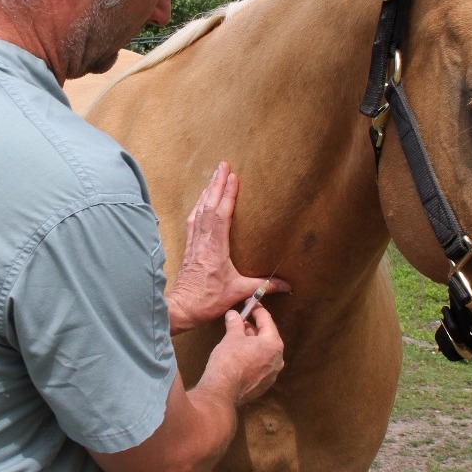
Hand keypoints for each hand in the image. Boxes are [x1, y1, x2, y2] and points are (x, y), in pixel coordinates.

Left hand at [167, 162, 289, 334]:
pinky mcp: (189, 246)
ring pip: (199, 209)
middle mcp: (203, 240)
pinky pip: (193, 219)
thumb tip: (287, 286)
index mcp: (215, 247)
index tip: (233, 177)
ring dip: (207, 191)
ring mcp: (194, 241)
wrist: (184, 307)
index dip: (227, 194)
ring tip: (214, 175)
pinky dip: (198, 205)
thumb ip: (264, 286)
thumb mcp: (239, 291)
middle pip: (209, 205)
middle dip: (216, 183)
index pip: (221, 214)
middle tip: (223, 165)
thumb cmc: (209, 299)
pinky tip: (201, 199)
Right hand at [199, 307, 284, 404]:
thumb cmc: (229, 360)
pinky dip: (252, 357)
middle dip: (254, 328)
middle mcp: (277, 359)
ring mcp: (272, 374)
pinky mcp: (263, 385)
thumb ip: (235, 323)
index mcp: (273, 344)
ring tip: (238, 337)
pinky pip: (260, 365)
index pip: (267, 321)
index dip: (257, 310)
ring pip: (264, 352)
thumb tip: (233, 314)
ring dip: (253, 343)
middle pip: (267, 337)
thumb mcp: (231, 337)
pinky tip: (240, 355)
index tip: (250, 304)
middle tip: (241, 320)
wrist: (223, 391)